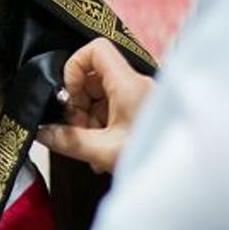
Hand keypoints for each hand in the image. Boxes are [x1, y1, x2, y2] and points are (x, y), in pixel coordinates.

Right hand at [38, 38, 153, 173]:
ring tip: (92, 147)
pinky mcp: (141, 113)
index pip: (96, 49)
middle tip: (78, 130)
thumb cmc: (154, 159)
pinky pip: (113, 111)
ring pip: (101, 96)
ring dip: (88, 120)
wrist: (187, 179)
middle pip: (94, 77)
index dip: (74, 67)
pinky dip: (101, 128)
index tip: (68, 97)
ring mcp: (140, 99)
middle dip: (78, 104)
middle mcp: (136, 85)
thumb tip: (40, 132)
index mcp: (129, 84)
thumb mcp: (103, 152)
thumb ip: (67, 140)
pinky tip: (102, 152)